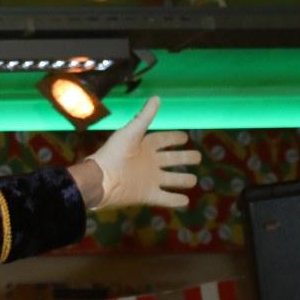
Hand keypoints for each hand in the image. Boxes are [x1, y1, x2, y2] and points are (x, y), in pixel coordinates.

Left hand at [79, 96, 200, 210]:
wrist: (100, 180)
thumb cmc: (113, 154)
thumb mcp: (130, 133)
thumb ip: (144, 117)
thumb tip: (157, 98)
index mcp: (144, 147)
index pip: (163, 140)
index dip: (173, 138)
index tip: (185, 136)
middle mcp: (149, 163)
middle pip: (172, 159)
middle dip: (185, 158)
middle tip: (198, 157)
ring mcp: (149, 180)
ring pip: (172, 179)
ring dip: (183, 180)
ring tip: (194, 180)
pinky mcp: (147, 195)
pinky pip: (165, 198)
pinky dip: (176, 201)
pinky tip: (186, 201)